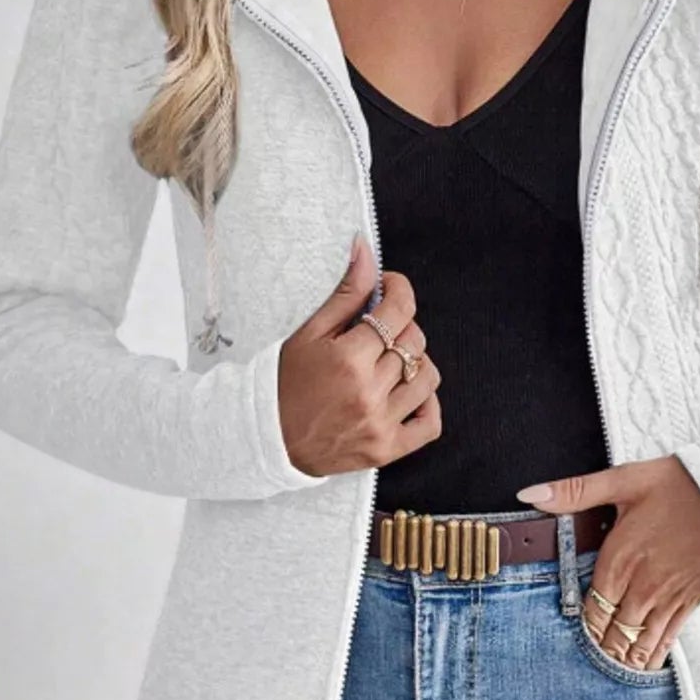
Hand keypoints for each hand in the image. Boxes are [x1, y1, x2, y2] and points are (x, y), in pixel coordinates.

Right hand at [278, 234, 442, 475]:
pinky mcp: (387, 449)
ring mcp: (380, 423)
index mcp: (348, 358)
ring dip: (415, 362)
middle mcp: (369, 392)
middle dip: (401, 327)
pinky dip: (428, 405)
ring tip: (391, 362)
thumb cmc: (286, 383)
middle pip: (414, 341)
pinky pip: (430, 424)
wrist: (269, 440)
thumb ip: (345, 293)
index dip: (399, 290)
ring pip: (427, 377)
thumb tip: (366, 250)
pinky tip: (408, 394)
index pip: (398, 310)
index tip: (390, 288)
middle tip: (380, 330)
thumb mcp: (309, 333)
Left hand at [515, 457, 699, 669]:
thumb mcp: (625, 480)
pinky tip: (645, 667)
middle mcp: (641, 587)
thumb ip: (576, 492)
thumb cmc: (681, 486)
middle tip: (584, 669)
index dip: (580, 628)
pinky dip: (654, 656)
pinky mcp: (691, 602)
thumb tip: (530, 495)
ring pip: (639, 642)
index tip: (570, 640)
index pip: (590, 610)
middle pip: (612, 632)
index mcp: (619, 560)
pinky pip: (668, 638)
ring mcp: (668, 598)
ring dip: (623, 659)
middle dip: (599, 649)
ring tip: (610, 674)